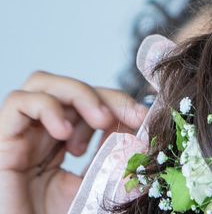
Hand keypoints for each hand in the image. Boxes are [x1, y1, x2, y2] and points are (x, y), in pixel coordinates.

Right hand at [0, 71, 147, 213]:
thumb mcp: (98, 180)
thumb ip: (116, 151)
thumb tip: (143, 125)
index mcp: (62, 141)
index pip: (90, 101)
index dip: (119, 102)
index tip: (144, 117)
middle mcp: (39, 133)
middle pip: (69, 87)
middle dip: (104, 95)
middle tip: (129, 118)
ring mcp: (20, 135)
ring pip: (42, 83)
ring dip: (79, 94)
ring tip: (99, 122)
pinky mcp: (1, 141)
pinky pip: (18, 103)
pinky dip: (47, 107)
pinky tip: (65, 133)